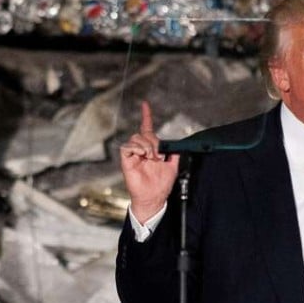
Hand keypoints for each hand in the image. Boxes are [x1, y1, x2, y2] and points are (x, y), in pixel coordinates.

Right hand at [119, 101, 179, 222]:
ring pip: (135, 138)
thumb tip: (177, 144)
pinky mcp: (126, 161)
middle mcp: (141, 150)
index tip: (145, 105)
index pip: (146, 128)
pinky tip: (142, 155)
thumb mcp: (173, 166)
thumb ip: (175, 153)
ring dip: (146, 146)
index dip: (146, 116)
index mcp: (151, 149)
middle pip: (143, 134)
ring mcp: (133, 155)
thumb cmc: (161, 185)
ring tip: (151, 157)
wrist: (154, 198)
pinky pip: (126, 148)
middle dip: (153, 141)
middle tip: (158, 155)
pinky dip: (135, 148)